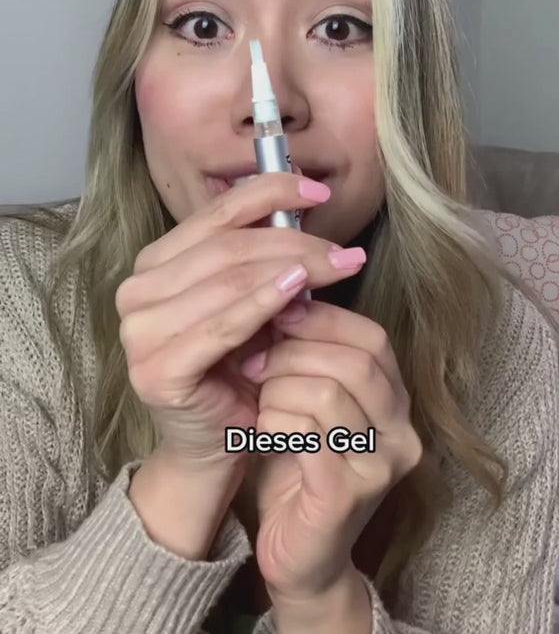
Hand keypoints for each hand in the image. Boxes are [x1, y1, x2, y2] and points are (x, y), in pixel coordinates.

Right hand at [114, 172, 365, 477]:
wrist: (214, 446)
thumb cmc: (238, 369)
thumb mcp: (251, 301)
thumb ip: (262, 256)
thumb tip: (306, 200)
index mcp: (153, 264)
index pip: (215, 214)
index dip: (269, 192)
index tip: (317, 190)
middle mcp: (136, 291)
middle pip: (228, 247)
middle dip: (294, 241)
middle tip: (344, 248)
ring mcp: (139, 331)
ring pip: (227, 280)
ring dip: (291, 267)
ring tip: (339, 265)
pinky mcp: (157, 370)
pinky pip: (221, 326)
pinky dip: (263, 303)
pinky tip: (298, 290)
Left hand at [239, 297, 422, 601]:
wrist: (299, 558)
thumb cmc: (298, 469)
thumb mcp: (306, 402)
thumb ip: (307, 356)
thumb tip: (285, 292)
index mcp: (396, 401)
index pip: (372, 336)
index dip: (322, 318)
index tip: (275, 311)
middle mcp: (402, 432)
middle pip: (355, 360)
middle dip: (295, 351)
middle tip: (253, 359)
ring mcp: (381, 465)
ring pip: (329, 393)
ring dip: (280, 388)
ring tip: (256, 399)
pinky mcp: (348, 494)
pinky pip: (308, 435)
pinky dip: (275, 422)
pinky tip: (259, 429)